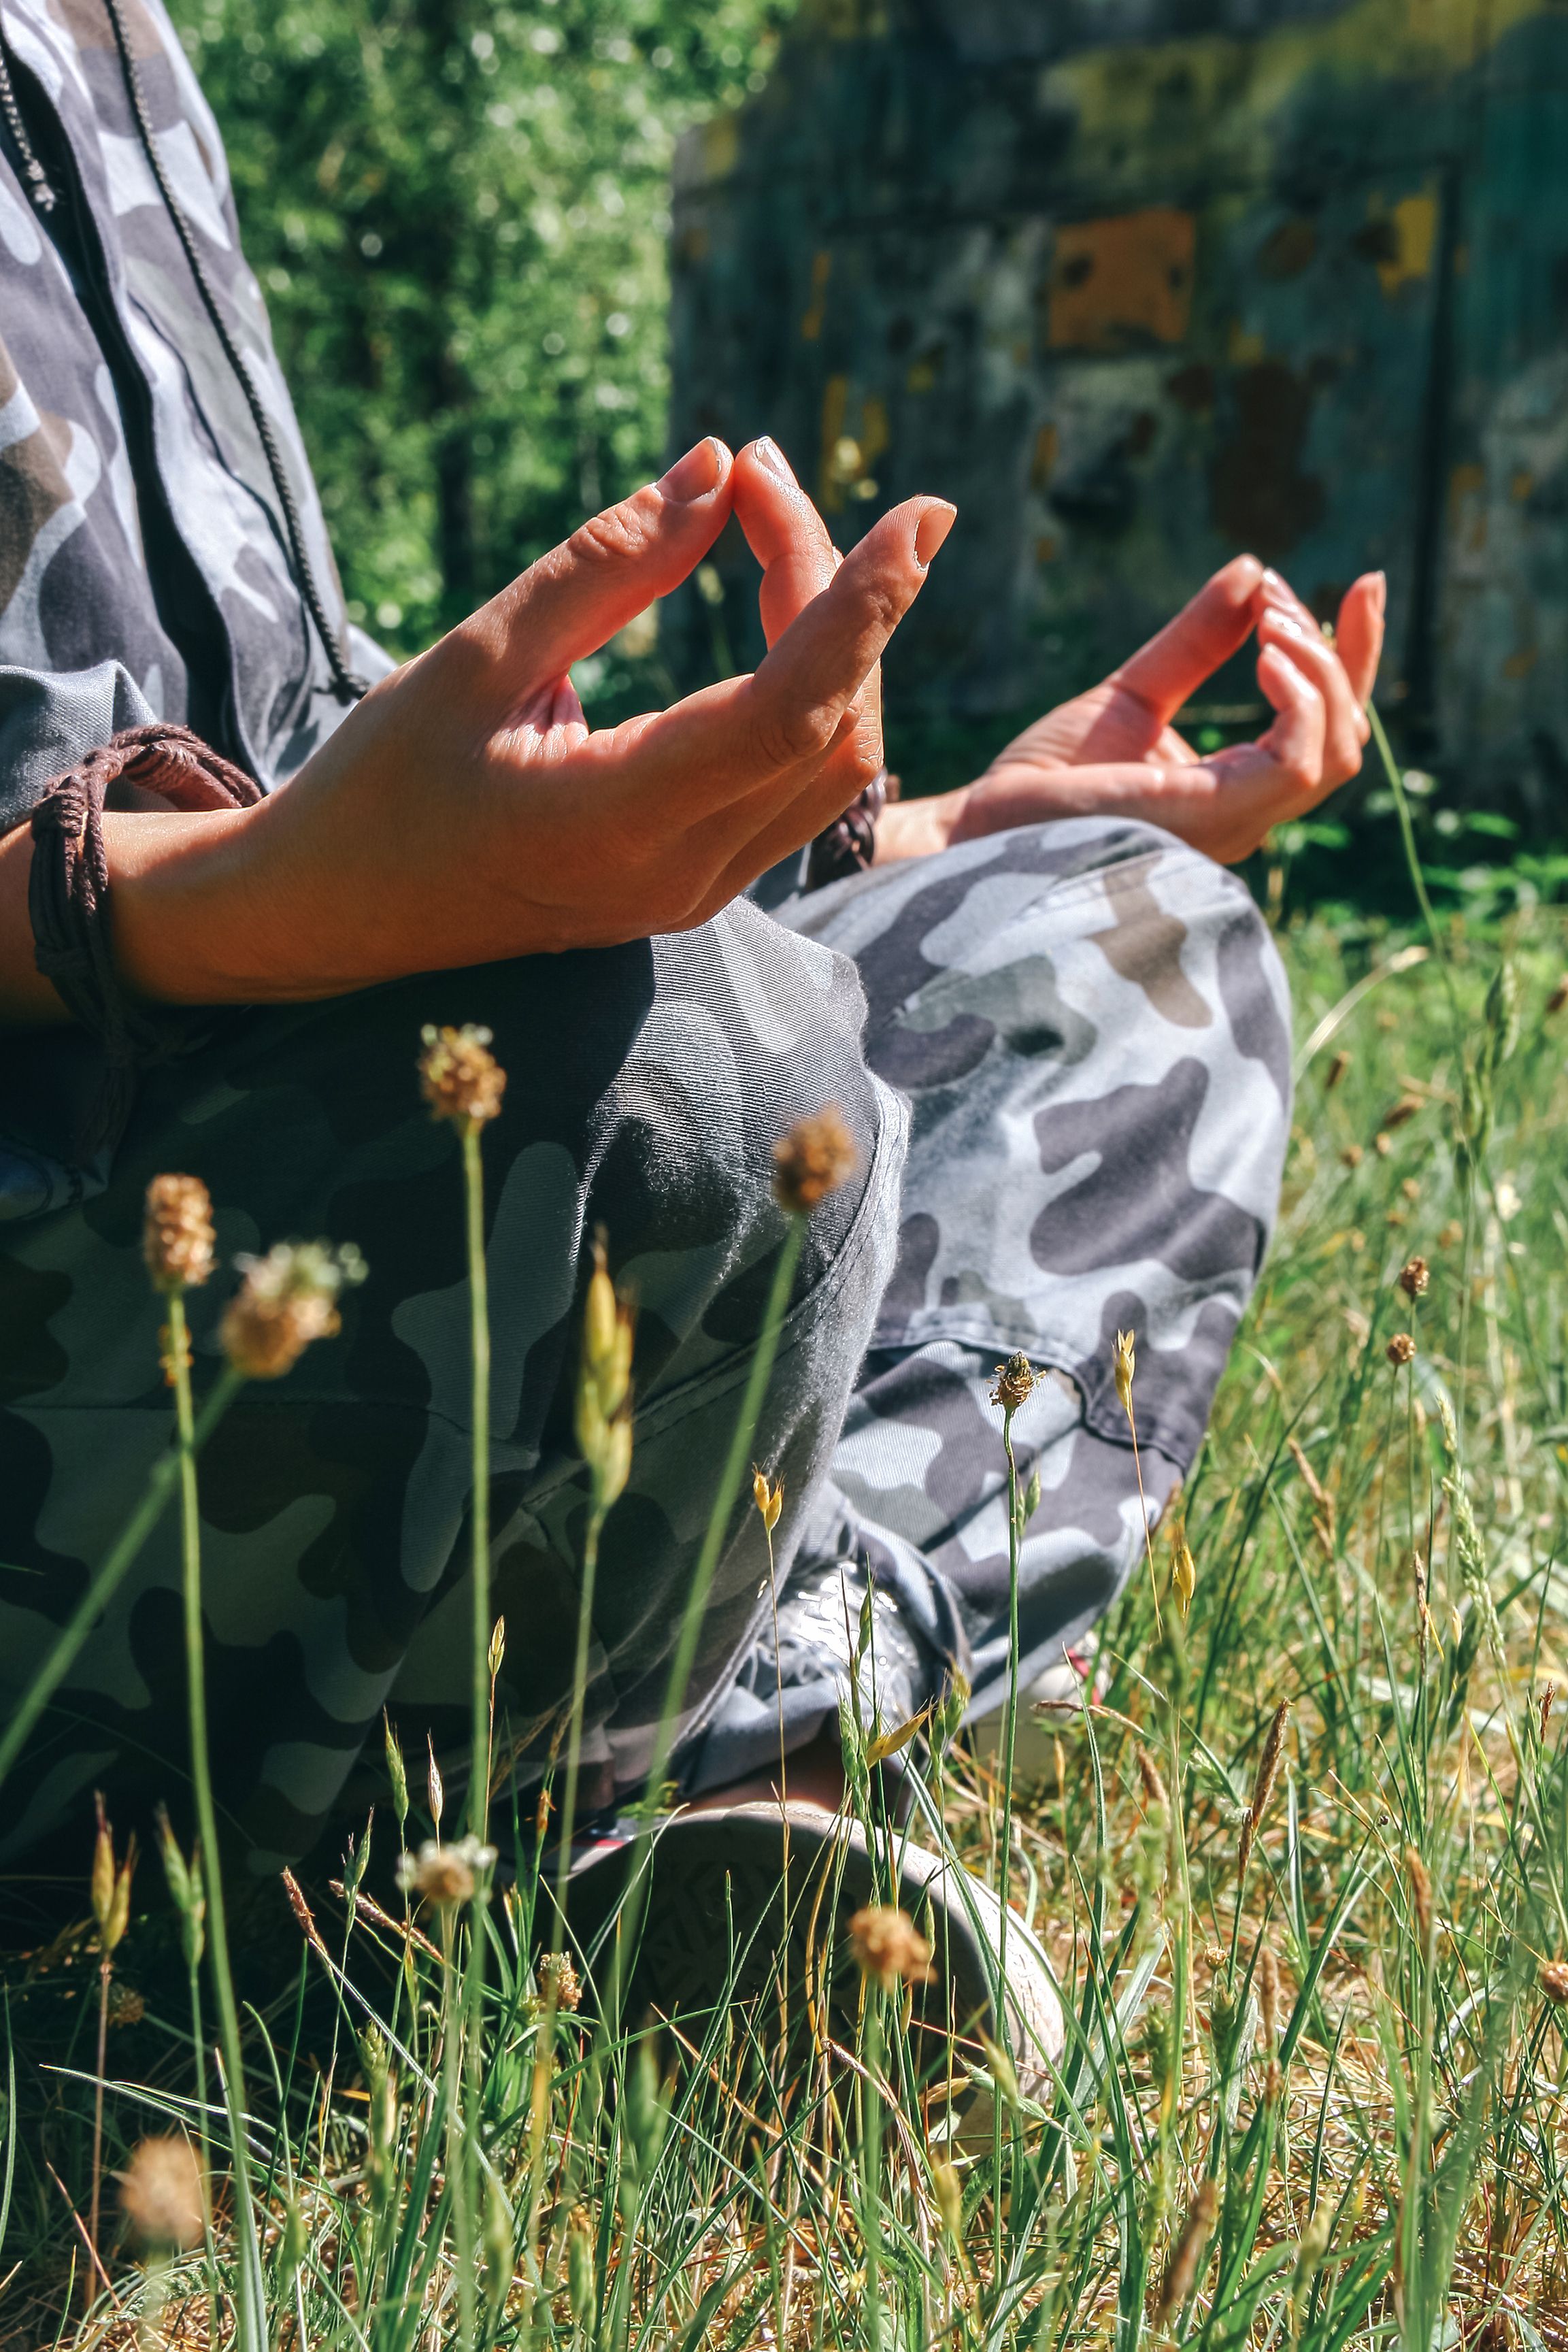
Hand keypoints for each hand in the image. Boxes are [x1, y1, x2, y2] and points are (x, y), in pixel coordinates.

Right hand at [69, 438, 952, 1008]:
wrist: (335, 916)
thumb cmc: (380, 786)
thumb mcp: (474, 656)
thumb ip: (607, 566)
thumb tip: (716, 466)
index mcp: (618, 826)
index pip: (789, 714)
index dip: (863, 609)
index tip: (917, 516)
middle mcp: (680, 875)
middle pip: (832, 726)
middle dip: (832, 589)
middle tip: (760, 472)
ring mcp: (697, 891)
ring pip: (835, 763)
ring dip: (836, 641)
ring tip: (767, 521)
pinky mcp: (696, 883)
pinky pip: (798, 784)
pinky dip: (812, 689)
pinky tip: (780, 609)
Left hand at [876, 557, 1384, 866]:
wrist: (982, 824)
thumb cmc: (1047, 778)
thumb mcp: (1135, 690)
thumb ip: (1196, 640)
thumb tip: (1253, 571)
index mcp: (1234, 790)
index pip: (1327, 727)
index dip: (1355, 655)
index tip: (1365, 582)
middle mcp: (1246, 814)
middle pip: (1346, 737)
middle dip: (1338, 653)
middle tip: (1280, 598)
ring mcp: (1234, 822)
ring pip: (1335, 749)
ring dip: (1319, 669)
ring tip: (1270, 620)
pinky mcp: (1212, 819)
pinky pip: (1296, 764)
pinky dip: (1298, 701)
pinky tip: (1263, 652)